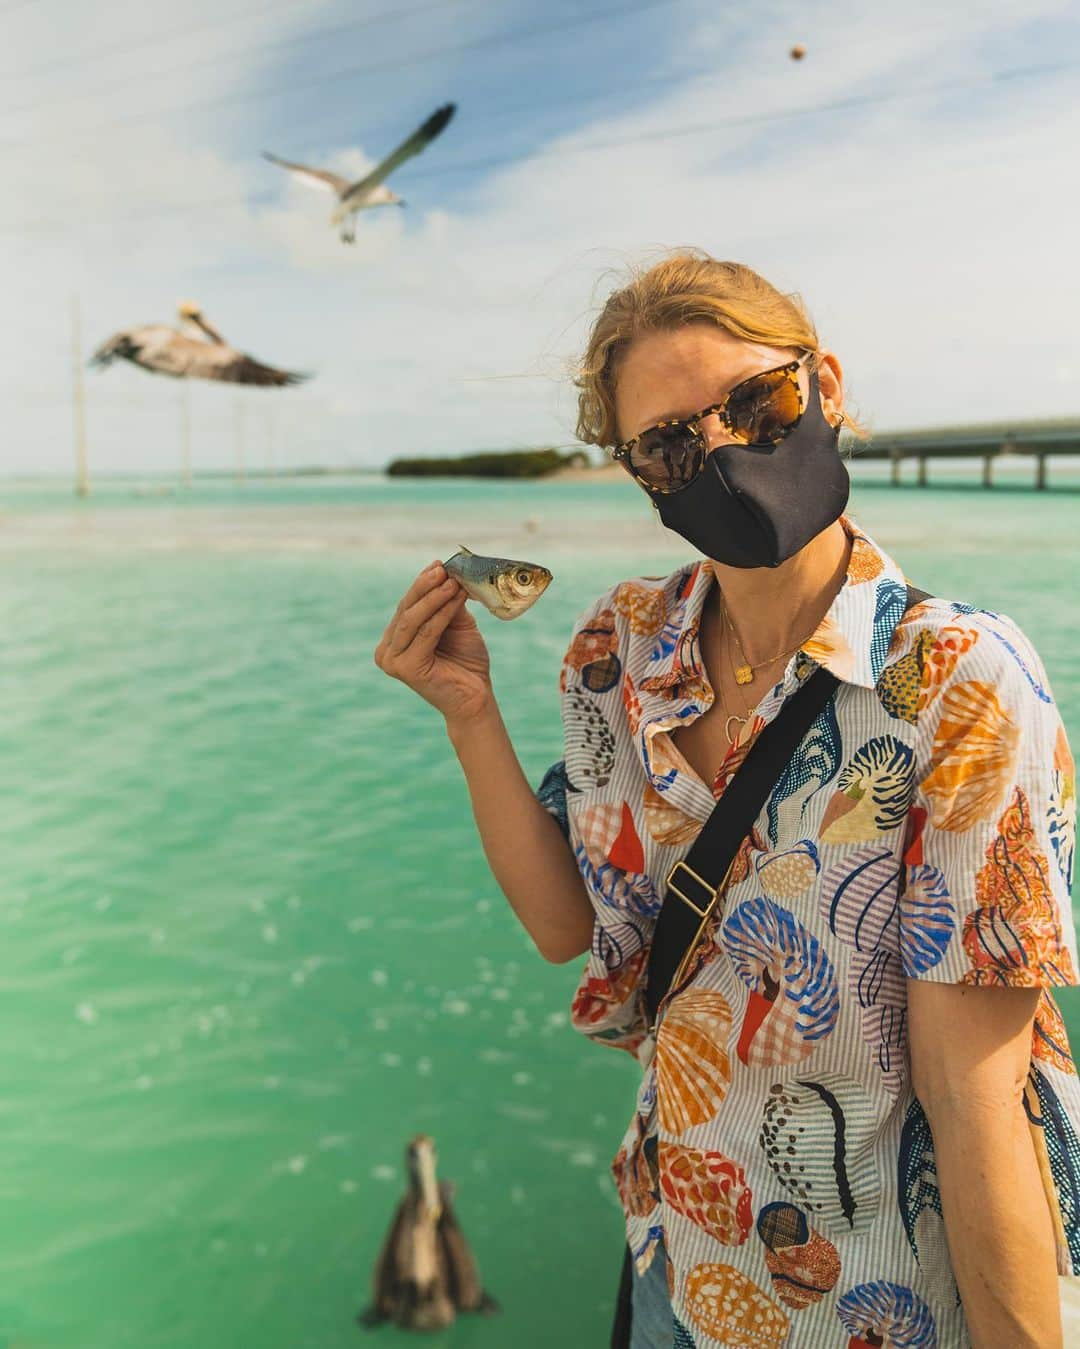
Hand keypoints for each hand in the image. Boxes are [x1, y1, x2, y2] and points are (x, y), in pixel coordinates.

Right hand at [374, 562, 493, 726]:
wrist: (475, 698)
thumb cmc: (465, 662)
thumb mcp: (456, 625)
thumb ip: (446, 604)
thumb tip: (446, 573)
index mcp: (394, 640)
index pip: (406, 606)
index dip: (421, 583)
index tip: (439, 564)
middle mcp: (387, 651)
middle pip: (407, 610)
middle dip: (426, 586)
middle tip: (443, 569)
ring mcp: (393, 661)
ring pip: (414, 619)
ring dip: (434, 597)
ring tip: (453, 581)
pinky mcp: (407, 668)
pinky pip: (426, 633)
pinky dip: (442, 613)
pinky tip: (456, 599)